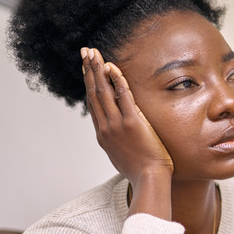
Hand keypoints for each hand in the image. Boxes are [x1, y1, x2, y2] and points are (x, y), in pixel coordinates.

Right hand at [81, 47, 173, 187]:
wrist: (149, 180)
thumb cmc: (141, 172)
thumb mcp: (123, 157)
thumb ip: (119, 143)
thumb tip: (121, 139)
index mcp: (103, 135)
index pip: (93, 104)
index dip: (89, 84)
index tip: (87, 70)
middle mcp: (106, 128)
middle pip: (93, 93)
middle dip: (89, 71)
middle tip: (85, 53)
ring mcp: (117, 125)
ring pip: (103, 91)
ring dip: (97, 69)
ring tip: (92, 53)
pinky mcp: (132, 123)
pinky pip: (122, 96)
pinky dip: (116, 80)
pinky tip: (112, 66)